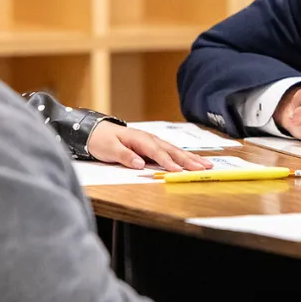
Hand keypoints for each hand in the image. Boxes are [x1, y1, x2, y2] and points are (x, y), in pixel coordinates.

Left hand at [85, 122, 213, 171]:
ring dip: (190, 158)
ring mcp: (152, 142)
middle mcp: (149, 139)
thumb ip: (125, 156)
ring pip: (174, 150)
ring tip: (205, 164)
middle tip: (204, 167)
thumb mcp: (110, 149)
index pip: (157, 153)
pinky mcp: (151, 146)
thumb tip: (140, 164)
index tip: (179, 171)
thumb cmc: (101, 140)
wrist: (94, 131)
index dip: (169, 162)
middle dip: (188, 160)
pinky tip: (191, 160)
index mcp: (140, 139)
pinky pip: (170, 151)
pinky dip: (183, 156)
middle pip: (172, 151)